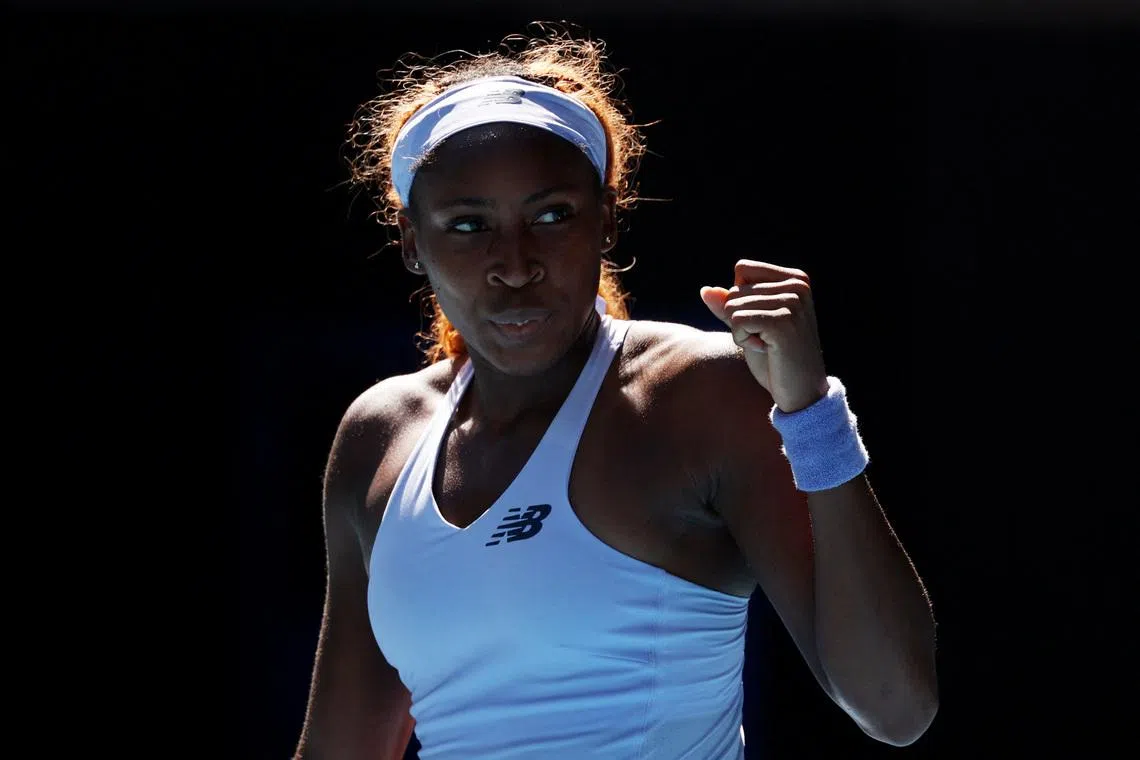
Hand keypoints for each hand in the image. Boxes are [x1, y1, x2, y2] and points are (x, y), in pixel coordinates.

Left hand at [700, 260, 829, 412]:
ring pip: (732, 306)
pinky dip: (742, 340)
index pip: (742, 269)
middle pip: (735, 290)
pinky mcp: (782, 321)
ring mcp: (792, 302)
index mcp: (795, 279)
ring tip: (768, 345)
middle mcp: (797, 285)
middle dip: (740, 320)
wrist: (801, 392)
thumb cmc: (775, 359)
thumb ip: (729, 306)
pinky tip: (766, 350)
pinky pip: (736, 320)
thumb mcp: (749, 326)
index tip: (764, 323)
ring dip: (741, 332)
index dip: (740, 300)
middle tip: (768, 339)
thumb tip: (705, 290)